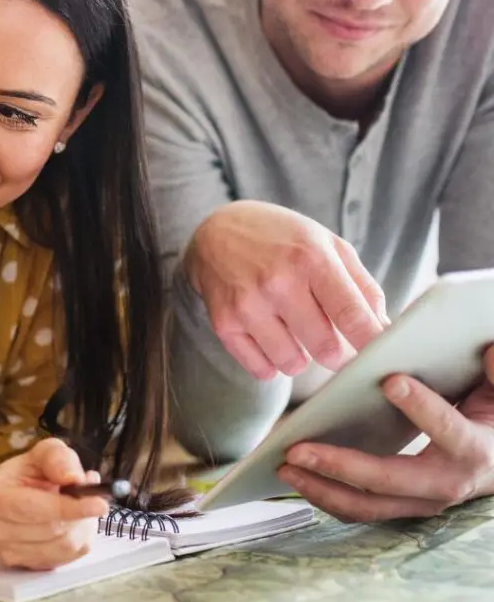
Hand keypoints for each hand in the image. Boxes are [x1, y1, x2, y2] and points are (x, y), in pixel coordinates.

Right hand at [0, 437, 108, 569]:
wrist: (6, 498)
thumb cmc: (24, 475)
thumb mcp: (40, 453)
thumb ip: (57, 458)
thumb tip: (74, 478)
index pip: (32, 508)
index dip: (68, 507)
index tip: (100, 504)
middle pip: (50, 531)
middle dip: (79, 514)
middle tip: (92, 497)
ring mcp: (6, 553)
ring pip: (61, 547)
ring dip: (81, 527)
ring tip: (79, 507)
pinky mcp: (24, 567)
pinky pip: (64, 559)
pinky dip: (77, 540)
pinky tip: (71, 523)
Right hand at [185, 201, 387, 379]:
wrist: (217, 231)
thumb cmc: (282, 239)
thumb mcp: (328, 245)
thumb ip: (363, 287)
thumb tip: (384, 332)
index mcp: (311, 257)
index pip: (351, 314)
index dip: (372, 344)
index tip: (382, 359)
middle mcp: (277, 281)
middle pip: (325, 348)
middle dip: (338, 355)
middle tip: (337, 347)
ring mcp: (247, 304)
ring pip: (292, 364)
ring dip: (301, 358)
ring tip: (294, 333)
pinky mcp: (224, 323)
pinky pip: (261, 370)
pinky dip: (272, 363)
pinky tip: (271, 339)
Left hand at [278, 346, 493, 520]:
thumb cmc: (493, 420)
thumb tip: (489, 353)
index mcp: (475, 450)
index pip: (448, 430)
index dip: (422, 407)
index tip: (391, 381)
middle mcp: (446, 484)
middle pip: (389, 480)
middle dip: (341, 466)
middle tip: (299, 449)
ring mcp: (420, 501)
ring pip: (367, 505)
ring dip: (321, 488)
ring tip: (285, 466)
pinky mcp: (400, 506)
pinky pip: (359, 509)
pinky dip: (324, 496)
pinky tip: (295, 477)